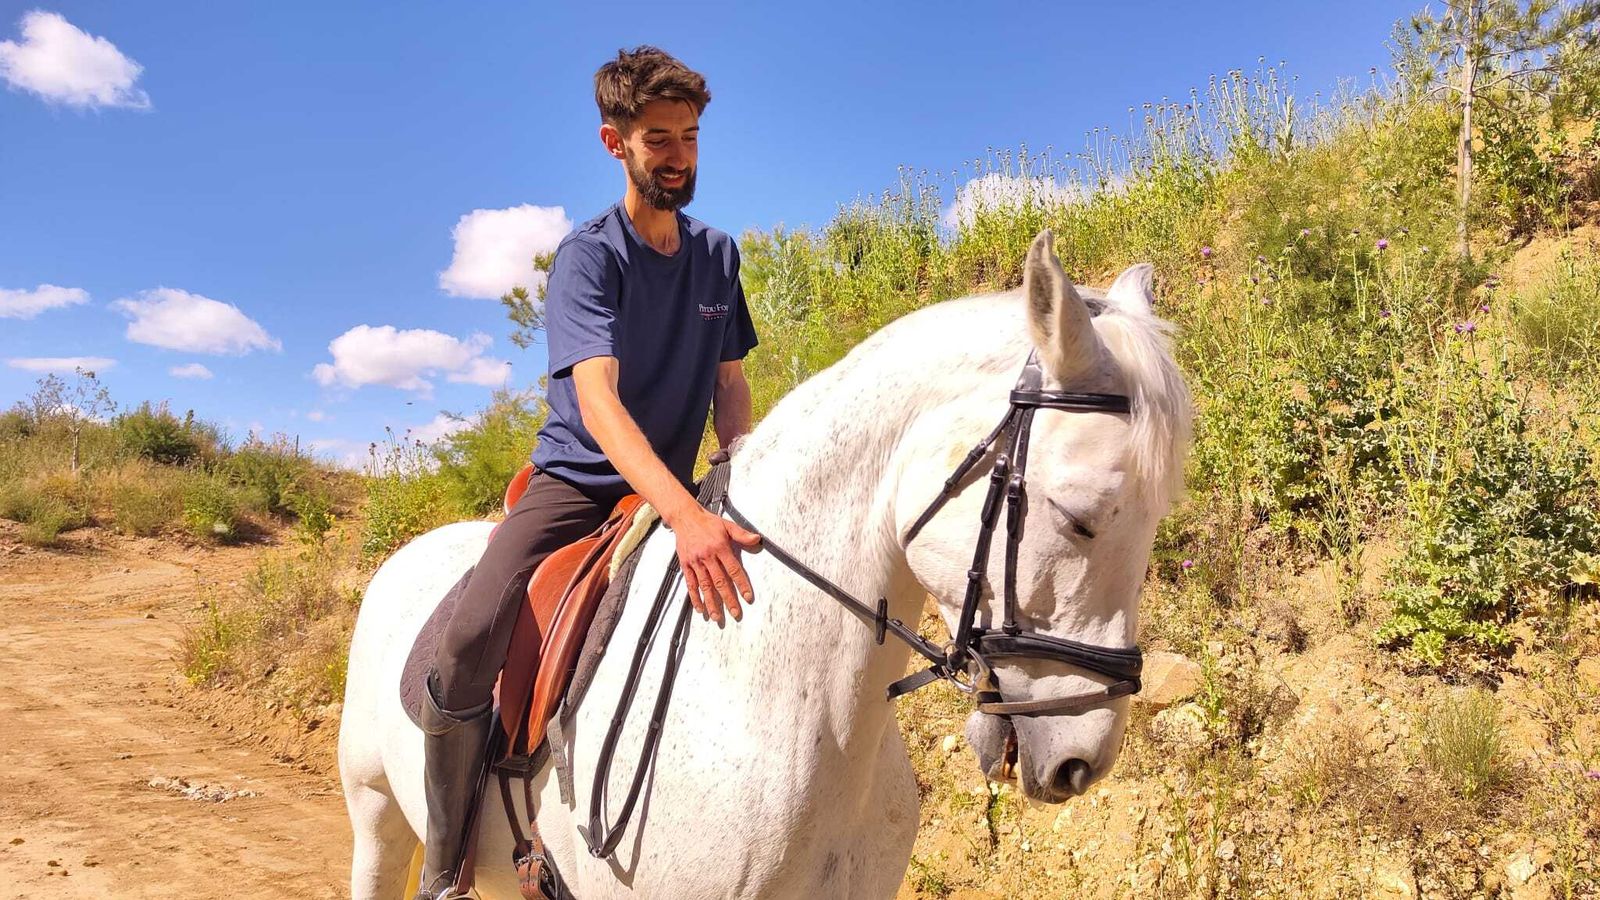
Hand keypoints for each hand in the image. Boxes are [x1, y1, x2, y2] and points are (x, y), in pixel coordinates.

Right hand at [671, 507, 759, 624]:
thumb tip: (757, 539)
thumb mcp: (727, 525)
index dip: (741, 584)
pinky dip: (695, 597)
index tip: (747, 597)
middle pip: (720, 582)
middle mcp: (707, 557)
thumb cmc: (708, 522)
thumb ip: (742, 534)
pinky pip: (690, 584)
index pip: (734, 569)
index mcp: (720, 547)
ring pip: (705, 586)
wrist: (685, 517)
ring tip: (717, 616)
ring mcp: (695, 562)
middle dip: (728, 599)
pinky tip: (700, 608)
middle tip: (735, 613)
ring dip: (711, 602)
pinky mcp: (686, 565)